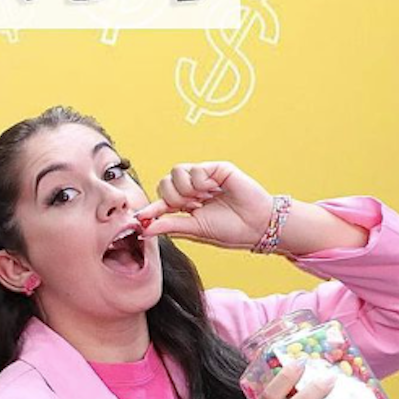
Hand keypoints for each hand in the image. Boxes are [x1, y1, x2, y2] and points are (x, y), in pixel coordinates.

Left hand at [134, 161, 273, 248]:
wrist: (257, 227)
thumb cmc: (230, 230)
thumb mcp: (195, 229)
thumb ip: (169, 226)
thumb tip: (144, 230)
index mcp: (187, 205)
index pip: (162, 201)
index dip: (152, 208)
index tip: (140, 217)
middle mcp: (193, 189)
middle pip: (164, 183)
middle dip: (173, 198)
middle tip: (190, 207)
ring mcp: (204, 178)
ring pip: (176, 172)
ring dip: (185, 189)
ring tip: (203, 198)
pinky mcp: (217, 169)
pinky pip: (194, 169)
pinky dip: (200, 182)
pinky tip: (213, 190)